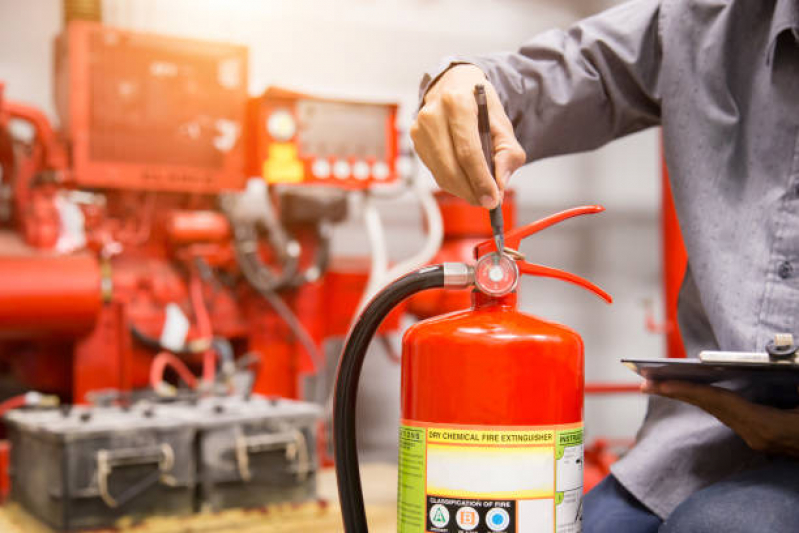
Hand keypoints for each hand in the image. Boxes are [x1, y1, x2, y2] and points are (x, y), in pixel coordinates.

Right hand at [411, 64, 525, 207]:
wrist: (455, 85)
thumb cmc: (479, 105)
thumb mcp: (502, 124)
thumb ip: (508, 154)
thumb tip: (499, 184)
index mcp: (457, 103)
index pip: (468, 151)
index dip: (480, 180)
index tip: (492, 199)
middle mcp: (433, 114)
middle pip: (451, 167)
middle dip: (472, 191)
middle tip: (488, 202)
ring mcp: (420, 128)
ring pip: (441, 173)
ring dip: (463, 190)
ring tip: (480, 193)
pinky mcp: (416, 140)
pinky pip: (435, 171)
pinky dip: (453, 182)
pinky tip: (466, 181)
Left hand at [643, 379, 798, 456]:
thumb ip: (796, 377)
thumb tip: (785, 365)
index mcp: (763, 426)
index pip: (716, 403)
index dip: (685, 390)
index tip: (656, 383)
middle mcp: (754, 434)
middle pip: (708, 406)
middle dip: (675, 391)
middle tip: (642, 380)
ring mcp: (756, 436)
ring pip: (715, 410)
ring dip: (687, 394)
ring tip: (657, 381)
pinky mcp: (760, 434)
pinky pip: (726, 412)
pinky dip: (706, 398)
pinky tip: (691, 388)